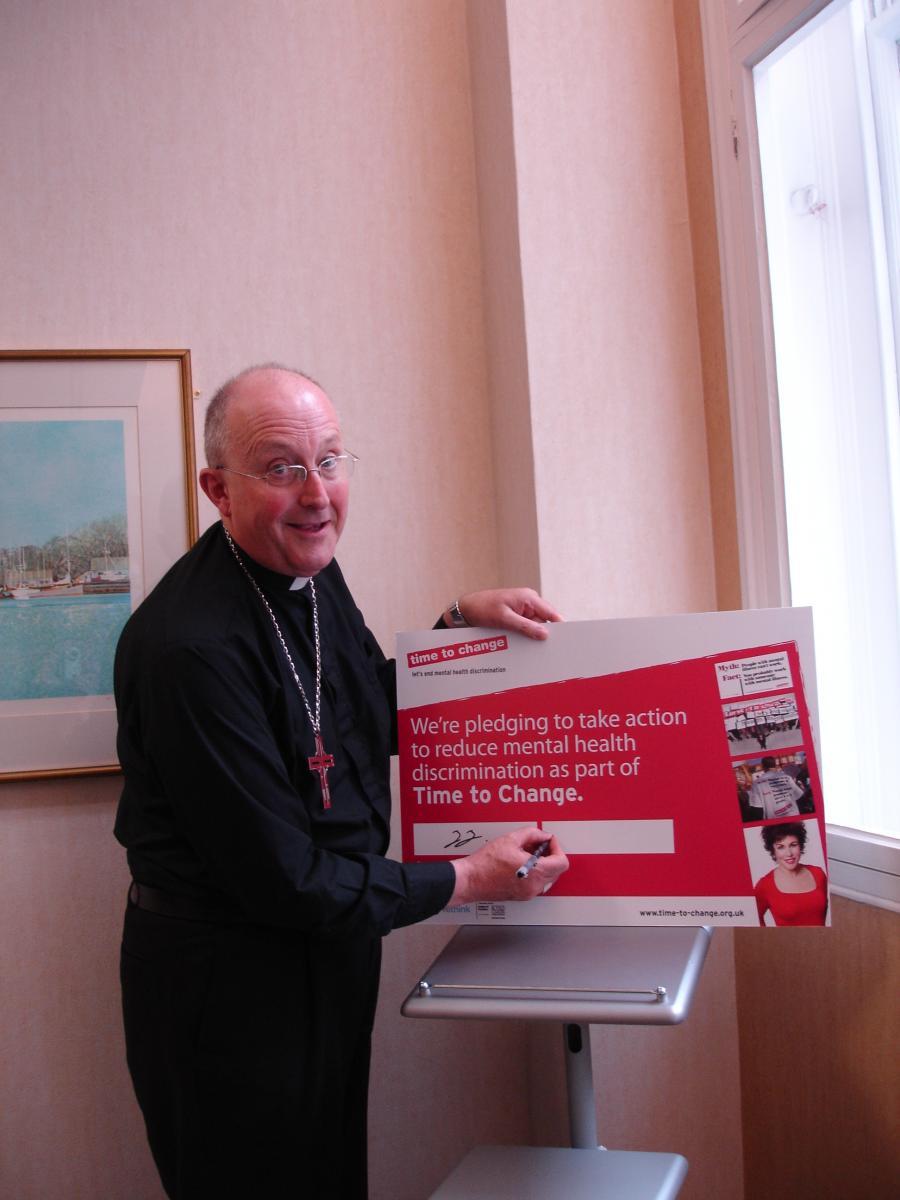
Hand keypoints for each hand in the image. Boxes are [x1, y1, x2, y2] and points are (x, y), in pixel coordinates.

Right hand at [448, 828, 568, 903]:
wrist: (470, 880)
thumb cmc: (486, 863)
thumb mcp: (510, 839)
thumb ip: (532, 834)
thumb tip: (543, 835)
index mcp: (536, 873)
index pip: (562, 862)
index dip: (557, 848)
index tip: (548, 840)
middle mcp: (535, 886)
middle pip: (557, 870)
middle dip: (550, 855)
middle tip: (538, 844)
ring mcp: (529, 893)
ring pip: (547, 877)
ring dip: (542, 863)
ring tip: (527, 852)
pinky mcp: (522, 896)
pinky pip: (537, 882)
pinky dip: (534, 871)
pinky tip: (520, 862)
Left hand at [449, 589, 562, 640]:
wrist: (466, 609)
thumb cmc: (483, 608)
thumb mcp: (504, 619)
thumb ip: (525, 626)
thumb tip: (544, 634)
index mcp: (529, 598)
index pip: (552, 613)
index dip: (560, 626)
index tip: (566, 640)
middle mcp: (529, 602)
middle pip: (545, 622)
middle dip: (543, 634)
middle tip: (546, 650)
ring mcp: (523, 610)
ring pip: (535, 627)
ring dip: (532, 637)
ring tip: (528, 646)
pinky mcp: (517, 617)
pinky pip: (526, 628)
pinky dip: (525, 636)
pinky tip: (521, 644)